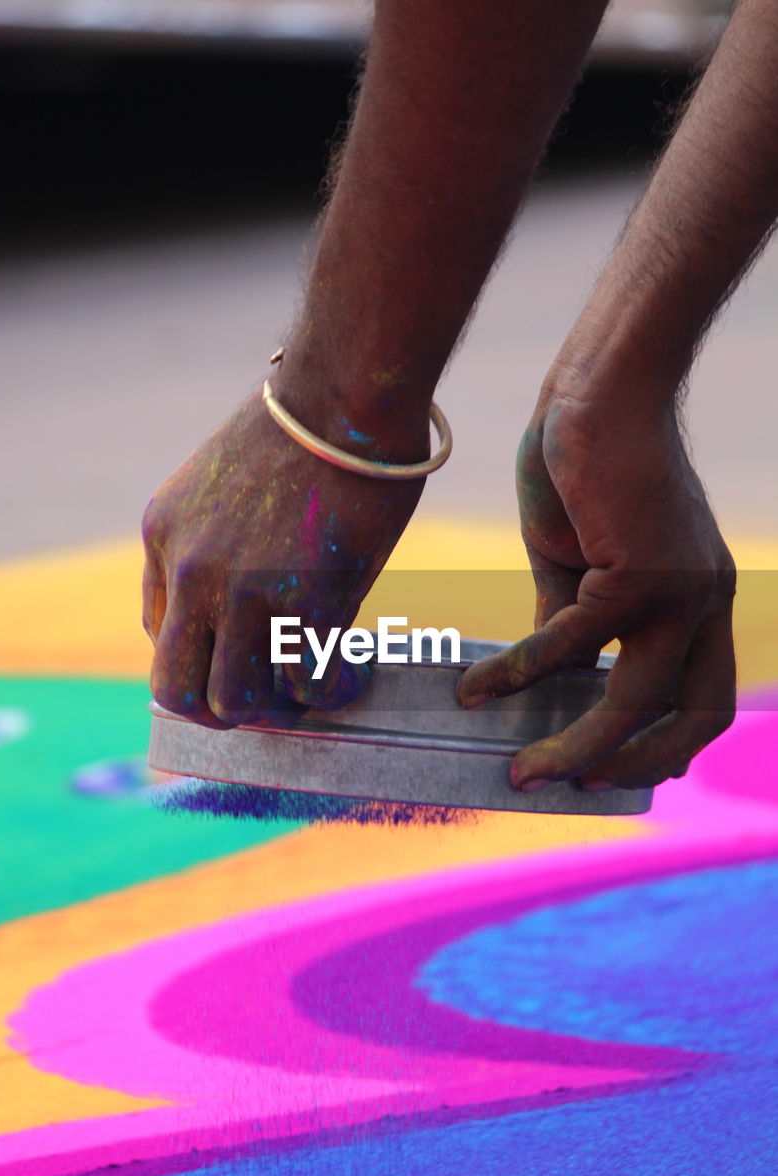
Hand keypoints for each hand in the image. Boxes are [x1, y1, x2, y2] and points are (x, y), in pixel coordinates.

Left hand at [142, 388, 424, 726]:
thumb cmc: (300, 427)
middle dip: (217, 709)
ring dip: (275, 710)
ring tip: (309, 688)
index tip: (243, 651)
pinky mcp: (307, 602)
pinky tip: (351, 670)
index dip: (203, 656)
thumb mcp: (217, 480)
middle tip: (263, 700)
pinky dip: (330, 690)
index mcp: (163, 536)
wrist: (343, 392)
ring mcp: (245, 593)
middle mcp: (191, 572)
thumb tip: (239, 597)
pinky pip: (307, 683)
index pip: (158, 634)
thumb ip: (211, 540)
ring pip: (236, 702)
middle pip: (176, 689)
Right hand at [457, 384, 736, 790]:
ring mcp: (680, 589)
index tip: (610, 766)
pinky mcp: (639, 571)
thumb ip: (567, 617)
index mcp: (697, 598)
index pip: (702, 694)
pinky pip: (568, 643)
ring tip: (523, 772)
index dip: (665, 742)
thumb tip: (546, 674)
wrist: (598, 386)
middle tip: (575, 785)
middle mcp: (704, 600)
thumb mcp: (574, 559)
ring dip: (578, 747)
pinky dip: (519, 673)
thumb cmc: (583, 462)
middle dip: (639, 763)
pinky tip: (475, 688)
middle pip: (696, 715)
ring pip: (635, 699)